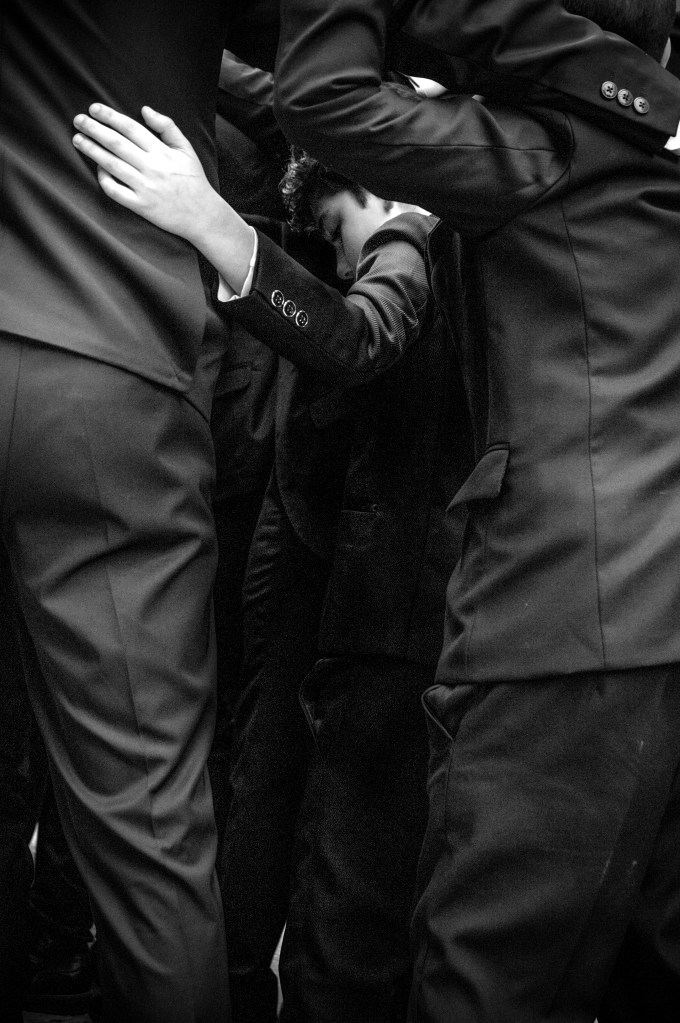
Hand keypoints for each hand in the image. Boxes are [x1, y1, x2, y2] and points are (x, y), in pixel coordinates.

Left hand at [72, 104, 219, 242]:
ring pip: (112, 165)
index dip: (110, 117)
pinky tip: (97, 168)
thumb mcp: (186, 149)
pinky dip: (104, 179)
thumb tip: (144, 110)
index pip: (131, 129)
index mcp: (162, 152)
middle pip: (117, 144)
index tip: (94, 108)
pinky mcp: (141, 206)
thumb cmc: (194, 180)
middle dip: (94, 130)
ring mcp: (145, 188)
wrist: (202, 216)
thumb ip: (167, 127)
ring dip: (92, 151)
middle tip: (78, 120)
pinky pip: (116, 191)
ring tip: (78, 139)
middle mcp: (152, 168)